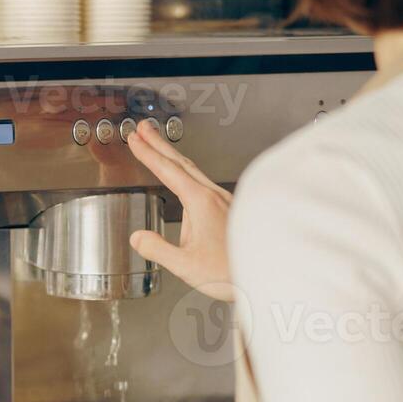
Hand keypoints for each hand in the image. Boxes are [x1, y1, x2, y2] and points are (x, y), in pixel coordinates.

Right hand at [127, 119, 234, 300]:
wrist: (268, 273)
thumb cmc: (233, 271)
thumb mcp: (186, 265)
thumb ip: (158, 249)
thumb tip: (138, 237)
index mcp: (201, 203)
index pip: (168, 171)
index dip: (148, 153)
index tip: (135, 140)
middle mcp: (214, 196)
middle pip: (181, 162)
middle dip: (159, 144)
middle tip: (143, 129)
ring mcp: (223, 201)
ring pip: (193, 171)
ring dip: (173, 157)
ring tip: (158, 149)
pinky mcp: (228, 209)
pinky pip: (202, 183)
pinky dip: (186, 173)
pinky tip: (184, 183)